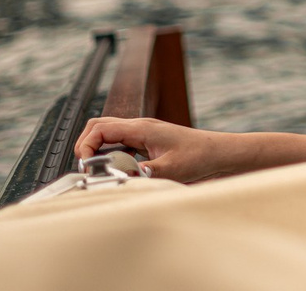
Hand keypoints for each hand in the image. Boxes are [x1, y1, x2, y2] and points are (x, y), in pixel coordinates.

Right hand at [74, 116, 239, 181]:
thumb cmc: (200, 156)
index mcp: (142, 128)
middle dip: (86, 144)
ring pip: (108, 132)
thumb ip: (145, 174)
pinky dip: (111, 153)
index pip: (100, 128)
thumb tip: (123, 179)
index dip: (86, 145)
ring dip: (97, 148)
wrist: (219, 153)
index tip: (86, 165)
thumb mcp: (172, 169)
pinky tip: (116, 169)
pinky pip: (120, 142)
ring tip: (98, 170)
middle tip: (86, 167)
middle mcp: (139, 126)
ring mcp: (142, 132)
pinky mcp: (147, 141)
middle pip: (99, 125)